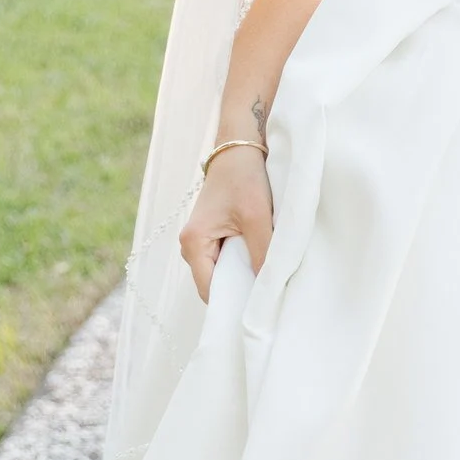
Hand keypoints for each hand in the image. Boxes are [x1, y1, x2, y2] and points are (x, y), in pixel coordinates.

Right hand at [178, 140, 272, 300]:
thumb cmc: (244, 178)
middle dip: (239, 291)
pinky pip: (226, 259)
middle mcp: (191, 246)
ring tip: (268, 281)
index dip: (232, 303)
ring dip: (243, 276)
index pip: (210, 291)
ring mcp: (201, 241)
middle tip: (267, 298)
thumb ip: (262, 253)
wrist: (239, 148)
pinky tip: (262, 263)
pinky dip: (243, 263)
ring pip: (222, 272)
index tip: (257, 311)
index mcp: (193, 243)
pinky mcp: (213, 234)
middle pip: (215, 284)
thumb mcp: (257, 217)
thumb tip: (267, 288)